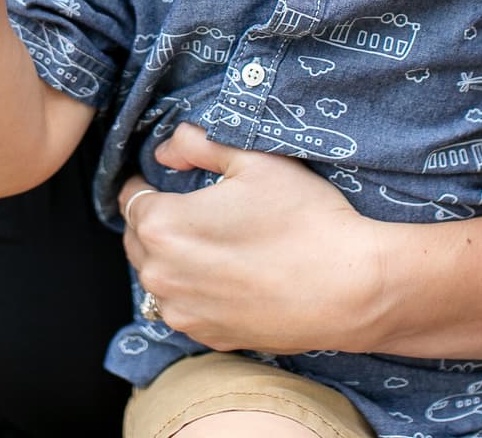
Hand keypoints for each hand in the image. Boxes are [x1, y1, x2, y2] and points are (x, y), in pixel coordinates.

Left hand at [117, 124, 376, 353]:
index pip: (131, 197)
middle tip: (194, 208)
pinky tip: (229, 276)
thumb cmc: (305, 218)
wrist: (350, 288)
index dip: (148, 183)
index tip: (167, 180)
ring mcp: (183, 312)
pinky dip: (194, 290)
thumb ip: (199, 145)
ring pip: (158, 277)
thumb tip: (166, 148)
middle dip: (157, 221)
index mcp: (163, 225)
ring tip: (213, 243)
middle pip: (138, 240)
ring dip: (172, 258)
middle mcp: (161, 275)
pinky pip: (184, 306)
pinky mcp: (208, 337)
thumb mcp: (254, 161)